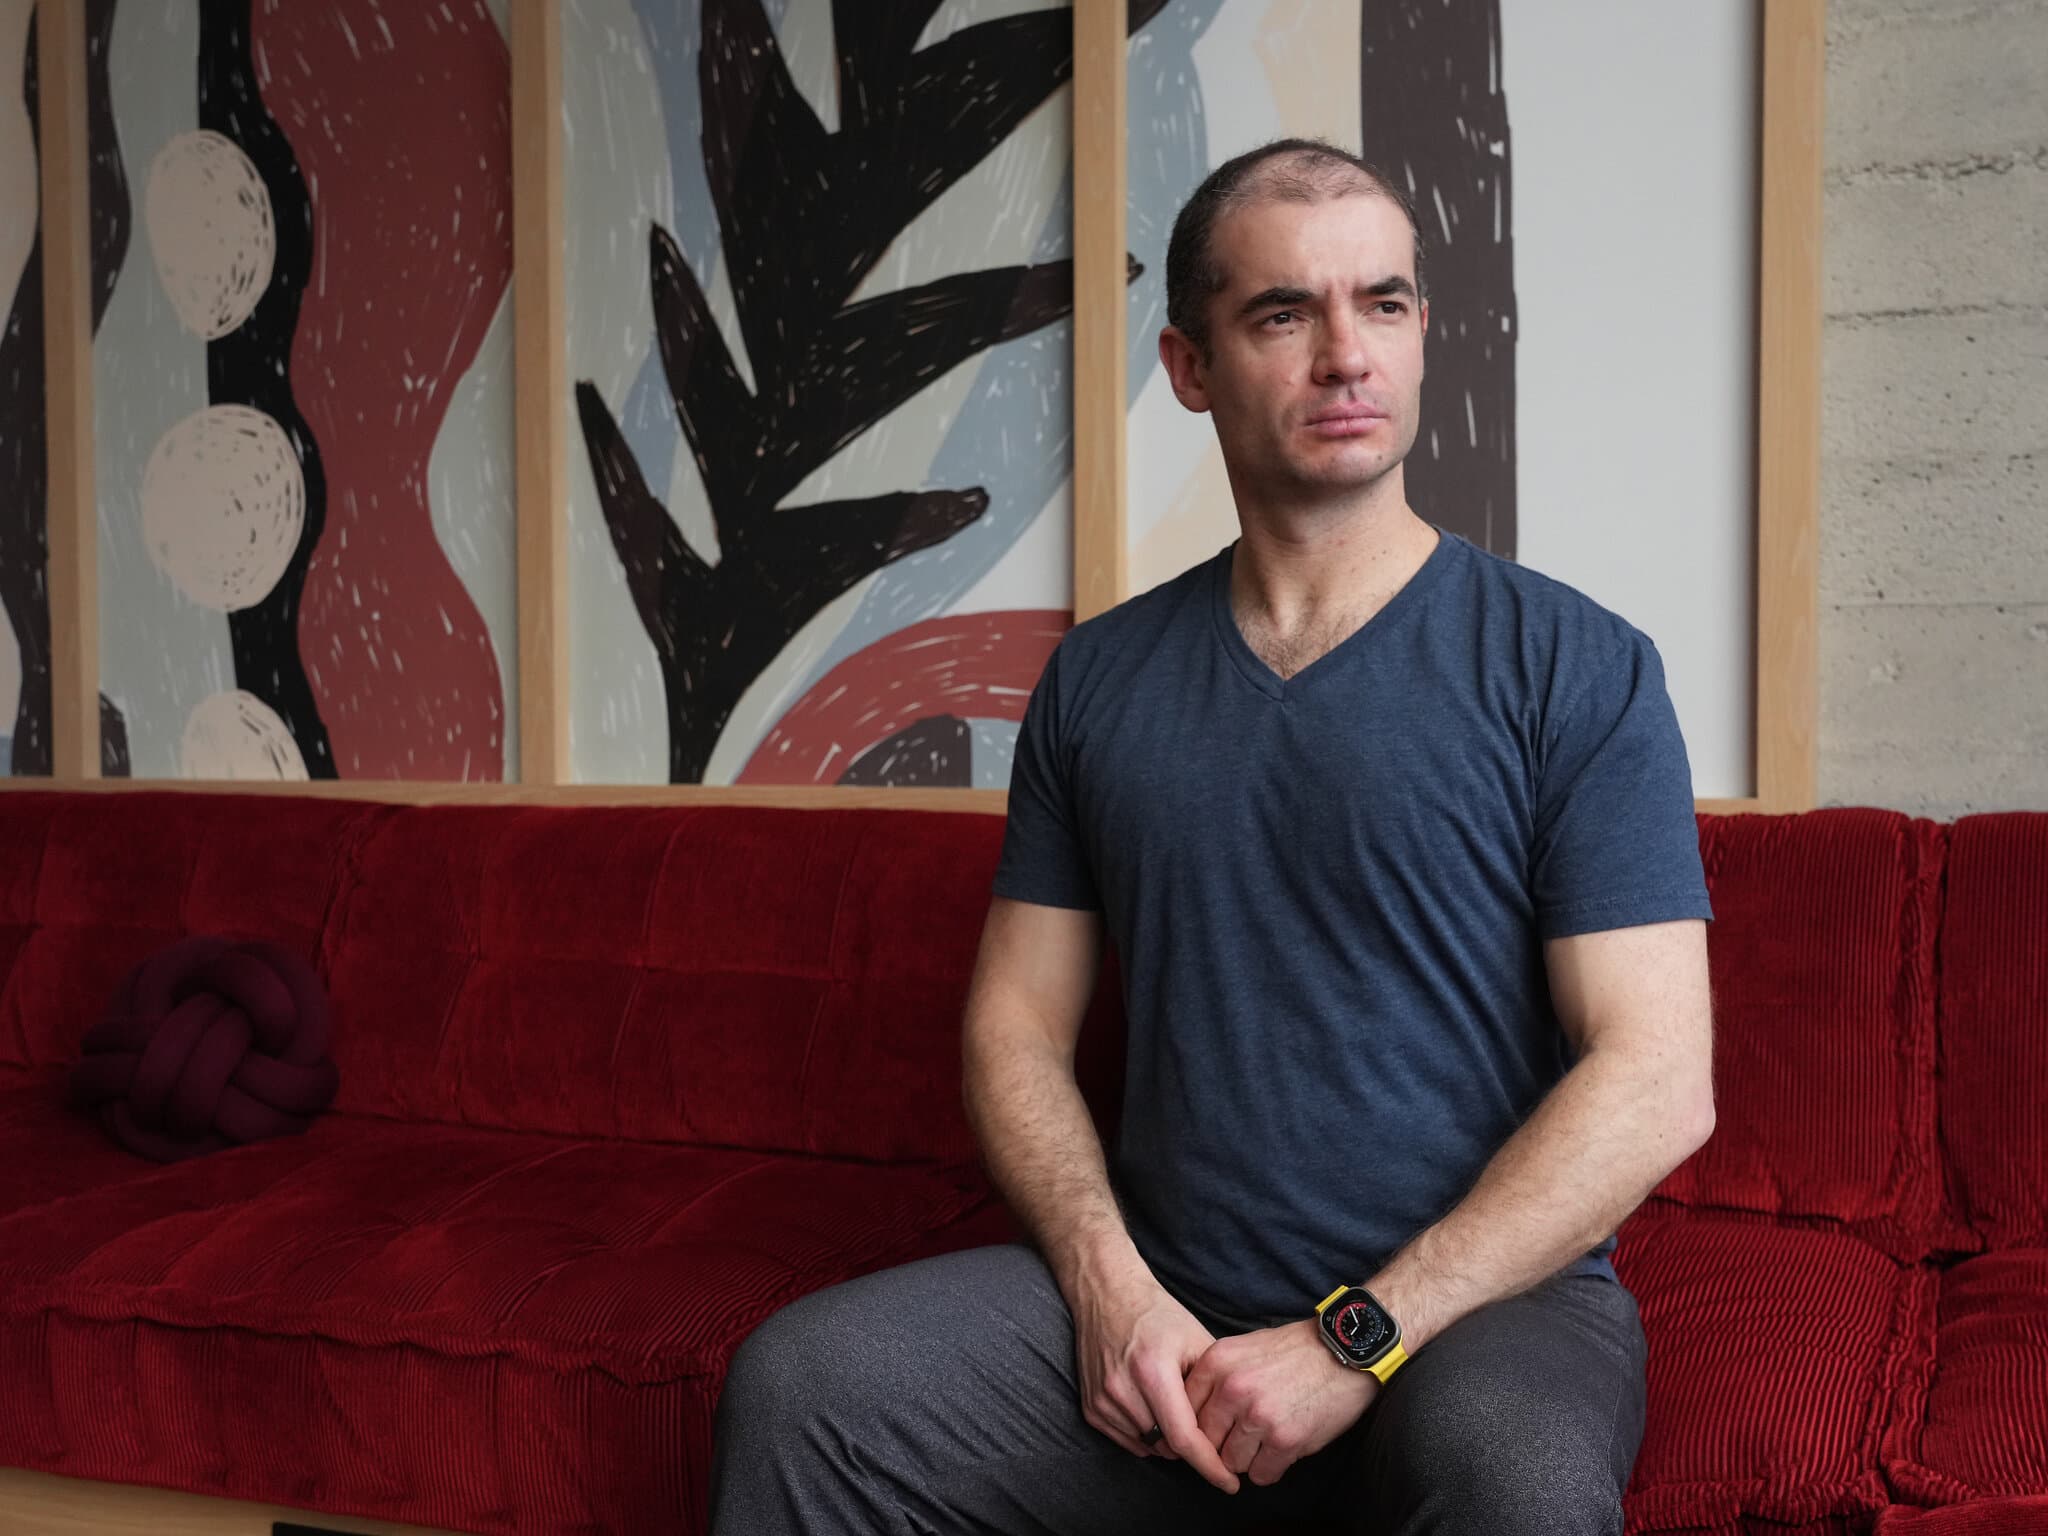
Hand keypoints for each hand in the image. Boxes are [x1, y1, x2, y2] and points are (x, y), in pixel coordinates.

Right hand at [1069, 1263, 1243, 1493]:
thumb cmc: (1157, 1315)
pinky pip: (1127, 1440)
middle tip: (1204, 1425)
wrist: (1107, 1294)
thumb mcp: (1196, 1339)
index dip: (1210, 1465)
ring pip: (1147, 1446)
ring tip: (1173, 1406)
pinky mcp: (1090, 1407)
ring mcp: (1103, 1400)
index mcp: (1153, 1371)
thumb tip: (1232, 1427)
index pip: (1184, 1437)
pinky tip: (1152, 1408)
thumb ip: (1213, 1385)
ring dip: (1166, 1440)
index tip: (1230, 1483)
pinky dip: (1145, 1435)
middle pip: (1167, 1445)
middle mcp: (1123, 1389)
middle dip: (1191, 1445)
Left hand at [1184, 1319, 1378, 1487]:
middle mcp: (1231, 1389)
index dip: (1198, 1426)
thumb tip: (1192, 1413)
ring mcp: (1257, 1416)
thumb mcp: (1245, 1348)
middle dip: (1223, 1445)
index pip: (1184, 1412)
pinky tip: (1283, 1448)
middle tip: (1245, 1437)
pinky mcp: (1285, 1440)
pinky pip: (1261, 1475)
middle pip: (1206, 1442)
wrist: (1344, 1351)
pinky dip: (1271, 1468)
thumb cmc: (1296, 1350)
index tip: (1213, 1431)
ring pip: (1232, 1463)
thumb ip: (1216, 1377)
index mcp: (1216, 1363)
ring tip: (1267, 1438)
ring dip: (1248, 1458)